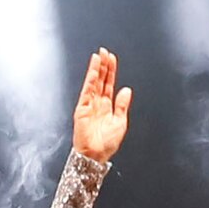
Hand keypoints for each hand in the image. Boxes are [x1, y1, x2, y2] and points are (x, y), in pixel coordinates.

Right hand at [70, 49, 129, 168]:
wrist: (96, 156)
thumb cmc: (106, 144)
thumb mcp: (120, 122)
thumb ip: (122, 105)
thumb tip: (126, 90)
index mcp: (107, 106)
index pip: (108, 84)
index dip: (110, 71)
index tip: (112, 58)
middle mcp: (97, 103)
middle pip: (100, 80)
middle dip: (103, 66)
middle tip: (105, 51)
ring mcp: (89, 105)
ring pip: (93, 83)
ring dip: (95, 69)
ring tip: (98, 56)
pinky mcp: (82, 109)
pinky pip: (87, 91)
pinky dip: (90, 80)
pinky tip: (93, 71)